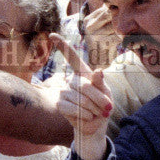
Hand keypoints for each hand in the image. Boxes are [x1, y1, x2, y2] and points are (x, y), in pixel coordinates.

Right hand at [51, 34, 111, 159]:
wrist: (96, 125)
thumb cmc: (102, 106)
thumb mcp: (106, 93)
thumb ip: (101, 83)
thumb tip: (98, 71)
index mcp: (83, 73)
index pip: (72, 57)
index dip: (62, 46)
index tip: (52, 35)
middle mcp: (71, 80)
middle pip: (86, 86)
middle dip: (99, 99)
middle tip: (107, 108)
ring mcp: (63, 91)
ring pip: (81, 99)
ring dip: (94, 109)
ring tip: (95, 113)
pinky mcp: (59, 104)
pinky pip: (73, 108)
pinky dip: (85, 115)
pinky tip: (87, 117)